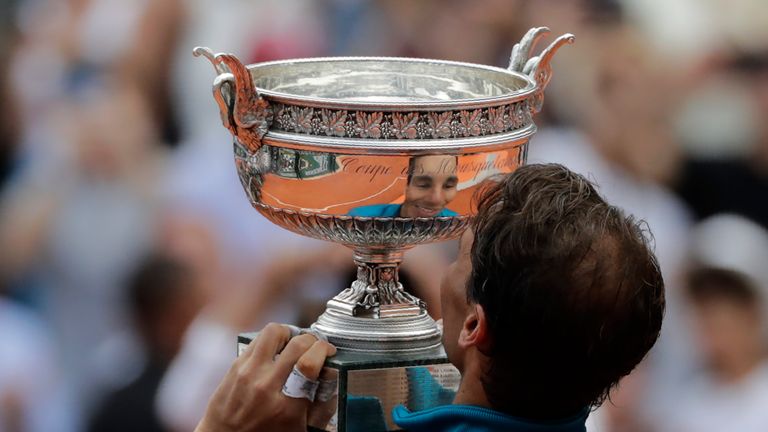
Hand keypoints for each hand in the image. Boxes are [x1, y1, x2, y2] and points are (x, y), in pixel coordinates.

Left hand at [195, 323, 336, 431]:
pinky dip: (272, 339)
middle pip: (297, 344)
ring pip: (274, 331)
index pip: (310, 364)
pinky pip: (258, 339)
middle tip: (315, 346)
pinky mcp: (236, 365)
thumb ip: (320, 405)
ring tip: (294, 342)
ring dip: (290, 332)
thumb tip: (332, 374)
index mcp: (286, 406)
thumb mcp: (299, 428)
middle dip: (313, 340)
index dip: (325, 350)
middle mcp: (266, 386)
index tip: (329, 351)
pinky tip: (276, 349)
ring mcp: (248, 373)